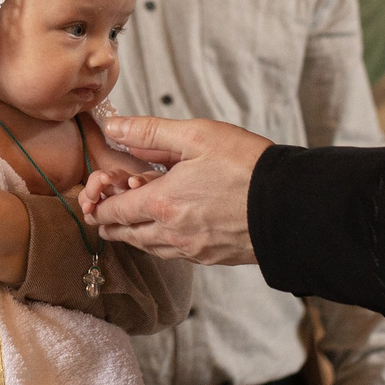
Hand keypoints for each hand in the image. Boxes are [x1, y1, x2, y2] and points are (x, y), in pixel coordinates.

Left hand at [90, 117, 270, 266]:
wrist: (291, 206)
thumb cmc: (247, 166)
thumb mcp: (197, 136)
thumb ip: (150, 132)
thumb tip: (113, 127)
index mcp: (162, 203)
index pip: (114, 212)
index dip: (98, 206)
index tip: (93, 198)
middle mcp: (171, 233)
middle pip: (126, 235)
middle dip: (110, 223)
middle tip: (104, 212)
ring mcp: (192, 249)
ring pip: (148, 248)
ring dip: (134, 234)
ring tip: (130, 221)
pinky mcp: (211, 257)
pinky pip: (173, 254)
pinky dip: (160, 243)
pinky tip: (166, 231)